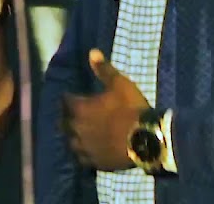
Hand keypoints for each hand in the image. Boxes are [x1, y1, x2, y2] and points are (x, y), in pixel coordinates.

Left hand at [62, 49, 149, 170]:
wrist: (148, 138)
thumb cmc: (132, 108)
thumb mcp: (120, 84)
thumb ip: (104, 69)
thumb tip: (92, 52)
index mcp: (80, 109)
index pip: (65, 101)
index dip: (68, 99)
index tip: (71, 97)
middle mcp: (77, 128)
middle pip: (64, 123)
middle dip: (67, 118)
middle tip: (72, 115)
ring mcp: (86, 147)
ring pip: (71, 142)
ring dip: (73, 136)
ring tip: (78, 133)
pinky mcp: (96, 161)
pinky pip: (83, 158)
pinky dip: (83, 153)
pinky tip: (88, 151)